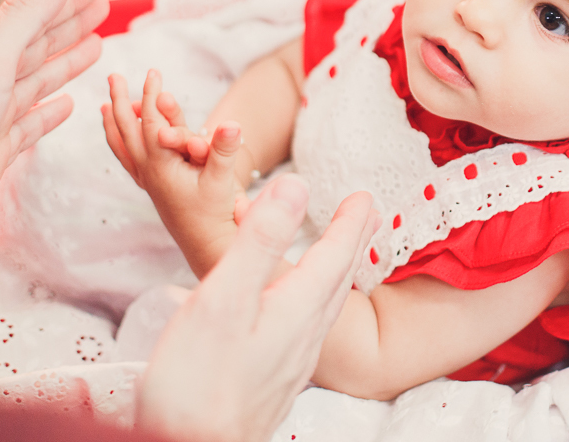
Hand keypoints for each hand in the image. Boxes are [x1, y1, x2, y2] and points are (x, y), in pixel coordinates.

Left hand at [0, 0, 106, 297]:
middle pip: (38, 44)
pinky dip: (50, 114)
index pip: (34, 14)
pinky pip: (30, 127)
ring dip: (65, 62)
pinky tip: (65, 106)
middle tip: (102, 3)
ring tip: (94, 46)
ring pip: (37, 82)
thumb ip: (27, 10)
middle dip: (70, 23)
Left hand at [103, 69, 243, 276]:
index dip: (151, 95)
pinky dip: (121, 143)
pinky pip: (129, 160)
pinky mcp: (155, 188)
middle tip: (113, 75)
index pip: (151, 122)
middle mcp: (148, 171)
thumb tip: (231, 124)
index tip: (153, 73)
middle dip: (119, 101)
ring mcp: (148, 181)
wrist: (207, 246)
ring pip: (123, 146)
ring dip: (114, 122)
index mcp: (160, 165)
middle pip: (126, 130)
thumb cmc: (216, 215)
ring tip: (105, 104)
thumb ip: (225, 150)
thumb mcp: (223, 180)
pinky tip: (120, 138)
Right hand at [138, 177, 377, 441]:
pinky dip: (313, 301)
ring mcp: (290, 363)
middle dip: (352, 244)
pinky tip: (299, 314)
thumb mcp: (225, 297)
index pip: (335, 255)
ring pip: (326, 306)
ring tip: (341, 255)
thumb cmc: (199, 383)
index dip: (350, 222)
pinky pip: (307, 327)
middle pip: (338, 279)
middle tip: (369, 217)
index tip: (364, 197)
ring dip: (337, 272)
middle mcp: (303, 337)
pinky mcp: (272, 382)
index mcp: (296, 309)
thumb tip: (295, 186)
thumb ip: (260, 240)